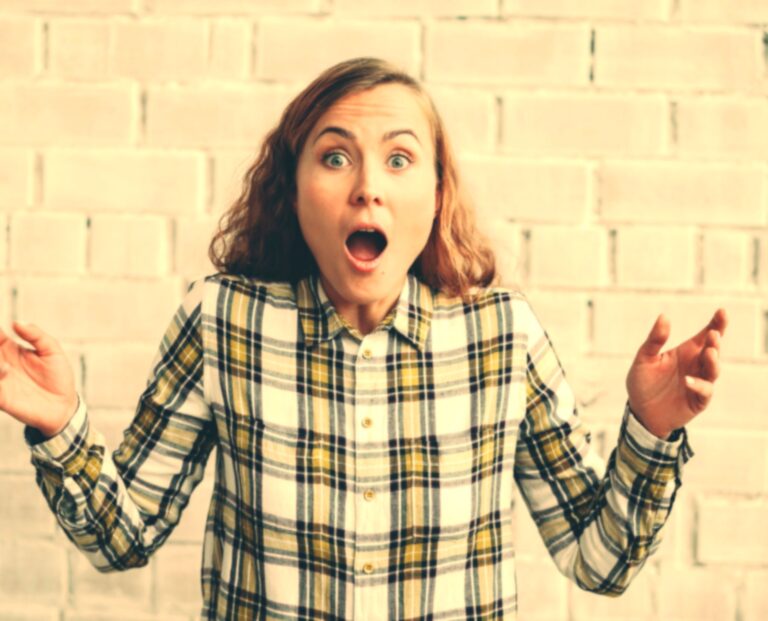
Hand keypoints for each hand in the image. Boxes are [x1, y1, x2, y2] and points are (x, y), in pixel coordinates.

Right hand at [0, 322, 77, 437]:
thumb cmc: (58, 376)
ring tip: (6, 369)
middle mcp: (0, 363)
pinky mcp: (0, 398)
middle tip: (4, 357)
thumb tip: (16, 322)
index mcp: (10, 349)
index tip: (1, 334)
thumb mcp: (52, 351)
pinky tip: (5, 375)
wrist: (63, 405)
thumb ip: (36, 335)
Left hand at [625, 309, 726, 438]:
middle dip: (715, 342)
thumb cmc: (642, 383)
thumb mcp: (644, 359)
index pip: (705, 336)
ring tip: (708, 352)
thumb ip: (654, 340)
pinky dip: (698, 385)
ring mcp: (699, 383)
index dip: (716, 324)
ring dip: (712, 361)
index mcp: (686, 352)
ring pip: (713, 370)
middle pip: (713, 351)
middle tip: (713, 334)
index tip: (722, 311)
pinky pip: (704, 392)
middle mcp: (696, 366)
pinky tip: (688, 380)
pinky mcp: (698, 401)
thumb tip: (664, 316)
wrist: (640, 413)